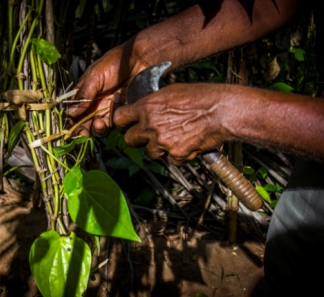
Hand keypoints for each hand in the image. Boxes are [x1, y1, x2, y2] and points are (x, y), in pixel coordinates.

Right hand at [66, 42, 148, 136]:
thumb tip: (70, 113)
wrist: (139, 61)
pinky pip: (114, 123)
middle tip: (83, 133)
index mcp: (84, 95)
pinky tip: (116, 105)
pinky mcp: (121, 113)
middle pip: (84, 123)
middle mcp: (94, 104)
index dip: (71, 121)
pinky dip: (113, 118)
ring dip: (97, 129)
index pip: (73, 112)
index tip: (70, 128)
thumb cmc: (114, 64)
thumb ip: (84, 95)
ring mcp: (108, 110)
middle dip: (83, 130)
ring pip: (99, 127)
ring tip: (99, 124)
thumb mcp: (95, 77)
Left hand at [113, 83, 231, 165]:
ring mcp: (162, 142)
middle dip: (137, 138)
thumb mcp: (170, 92)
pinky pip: (170, 159)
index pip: (118, 118)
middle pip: (129, 140)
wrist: (221, 111)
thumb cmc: (199, 97)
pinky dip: (177, 154)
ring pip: (149, 152)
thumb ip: (151, 103)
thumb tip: (141, 110)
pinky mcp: (176, 154)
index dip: (122, 122)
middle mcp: (151, 125)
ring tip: (173, 137)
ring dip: (157, 148)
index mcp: (147, 107)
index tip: (127, 123)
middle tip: (148, 134)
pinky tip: (187, 142)